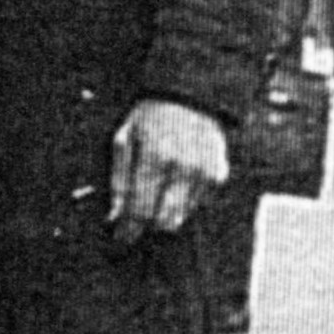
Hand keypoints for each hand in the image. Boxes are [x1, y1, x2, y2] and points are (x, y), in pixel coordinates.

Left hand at [107, 98, 228, 243]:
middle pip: (164, 222)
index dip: (129, 230)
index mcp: (156, 157)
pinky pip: (197, 204)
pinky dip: (183, 201)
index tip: (120, 237)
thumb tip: (114, 217)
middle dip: (147, 226)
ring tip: (155, 195)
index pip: (141, 211)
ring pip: (182, 217)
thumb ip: (119, 179)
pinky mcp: (219, 174)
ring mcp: (205, 172)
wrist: (189, 96)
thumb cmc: (148, 118)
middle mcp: (184, 168)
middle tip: (135, 221)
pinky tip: (175, 182)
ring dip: (165, 214)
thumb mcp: (124, 139)